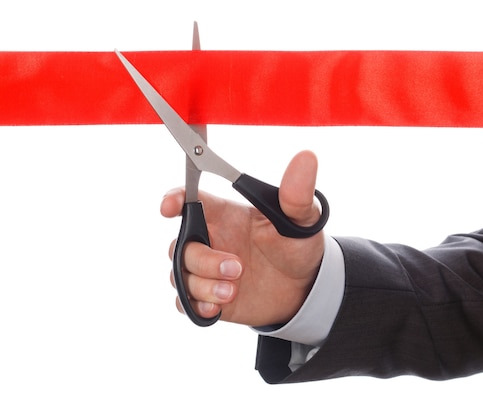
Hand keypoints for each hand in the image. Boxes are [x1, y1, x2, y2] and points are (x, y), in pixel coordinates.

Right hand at [160, 151, 325, 326]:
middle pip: (181, 243)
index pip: (190, 200)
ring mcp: (208, 270)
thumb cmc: (299, 246)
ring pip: (181, 274)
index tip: (168, 207)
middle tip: (237, 267)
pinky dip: (197, 305)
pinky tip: (217, 306)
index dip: (174, 199)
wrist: (306, 289)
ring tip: (234, 290)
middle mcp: (212, 239)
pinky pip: (186, 302)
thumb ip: (297, 194)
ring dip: (204, 285)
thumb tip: (306, 157)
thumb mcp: (303, 220)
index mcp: (226, 214)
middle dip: (203, 258)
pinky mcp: (210, 296)